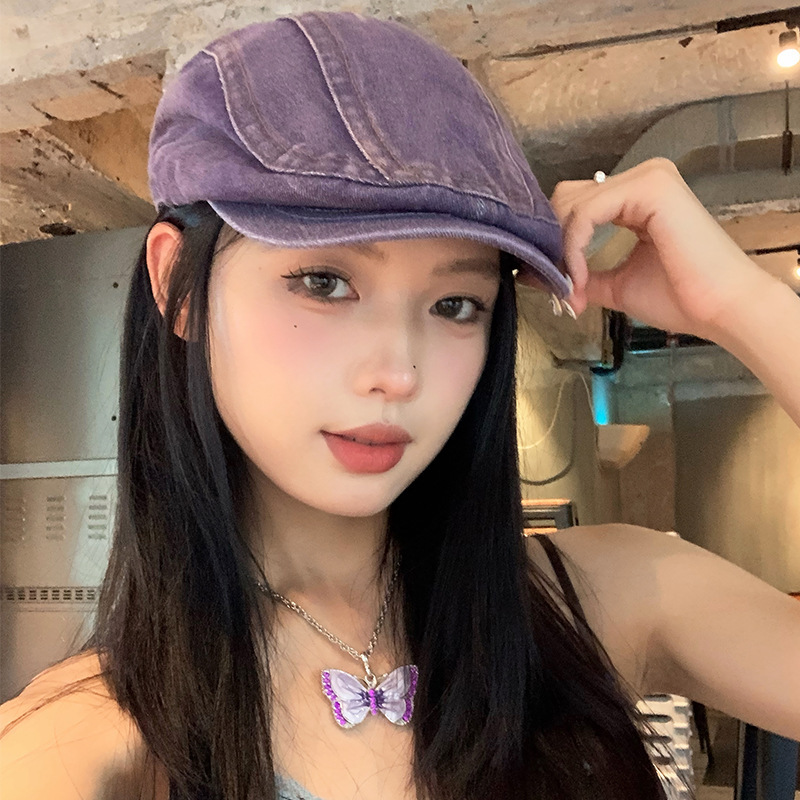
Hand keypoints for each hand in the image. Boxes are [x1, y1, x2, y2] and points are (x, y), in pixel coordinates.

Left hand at [546, 158, 772, 341]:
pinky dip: (574, 249)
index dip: (555, 243)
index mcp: (637, 195)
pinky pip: (586, 213)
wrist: (722, 310)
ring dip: (562, 251)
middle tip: (556, 285)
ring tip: (571, 287)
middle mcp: (643, 178)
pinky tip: (579, 278)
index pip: (575, 203)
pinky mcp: (650, 187)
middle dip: (553, 244)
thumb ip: (583, 274)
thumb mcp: (617, 283)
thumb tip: (543, 277)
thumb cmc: (681, 297)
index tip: (553, 285)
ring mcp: (648, 178)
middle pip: (567, 198)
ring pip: (572, 204)